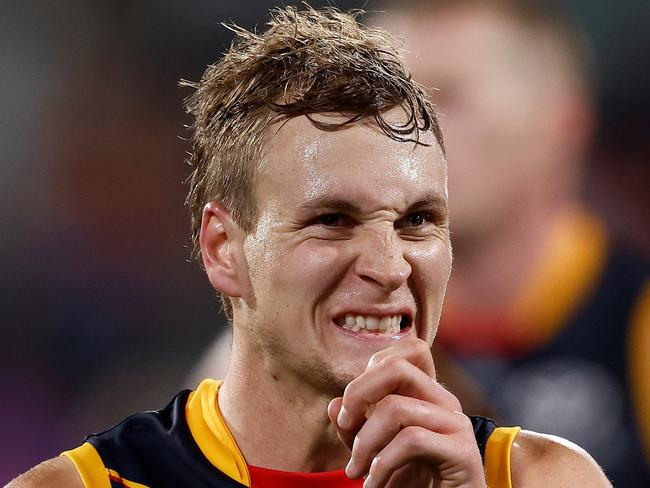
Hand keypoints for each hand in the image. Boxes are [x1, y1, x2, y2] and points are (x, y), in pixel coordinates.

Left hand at [327, 340, 486, 487]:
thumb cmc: (411, 483)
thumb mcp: (372, 451)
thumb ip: (354, 427)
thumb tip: (334, 404)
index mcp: (427, 394)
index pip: (408, 350)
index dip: (372, 368)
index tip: (352, 407)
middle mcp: (444, 401)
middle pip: (397, 367)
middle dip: (359, 393)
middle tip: (345, 426)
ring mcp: (456, 423)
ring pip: (395, 407)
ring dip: (365, 443)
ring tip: (356, 471)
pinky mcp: (462, 452)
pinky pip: (411, 440)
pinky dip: (382, 465)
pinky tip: (375, 484)